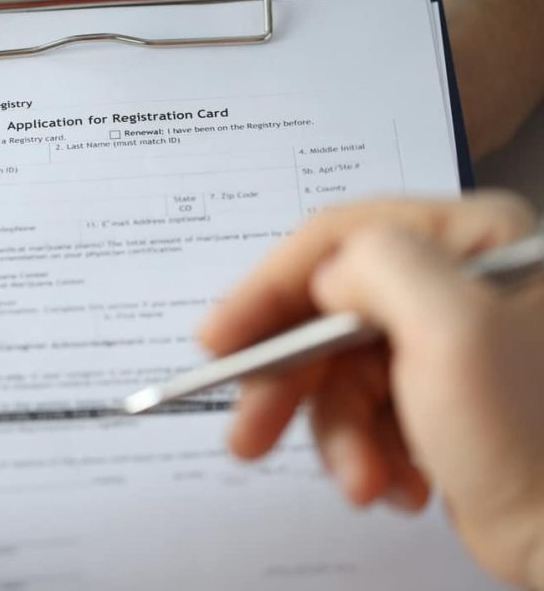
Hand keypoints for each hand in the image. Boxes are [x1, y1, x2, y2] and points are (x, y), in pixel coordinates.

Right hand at [198, 193, 543, 586]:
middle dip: (290, 384)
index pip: (337, 239)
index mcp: (469, 238)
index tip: (215, 342)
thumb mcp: (452, 328)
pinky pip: (362, 412)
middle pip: (327, 313)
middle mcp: (453, 278)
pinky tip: (399, 488)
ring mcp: (443, 341)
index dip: (265, 288)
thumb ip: (376, 269)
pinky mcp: (433, 398)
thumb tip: (326, 283)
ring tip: (364, 486)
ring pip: (338, 373)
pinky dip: (366, 454)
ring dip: (338, 436)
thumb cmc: (529, 428)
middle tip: (248, 437)